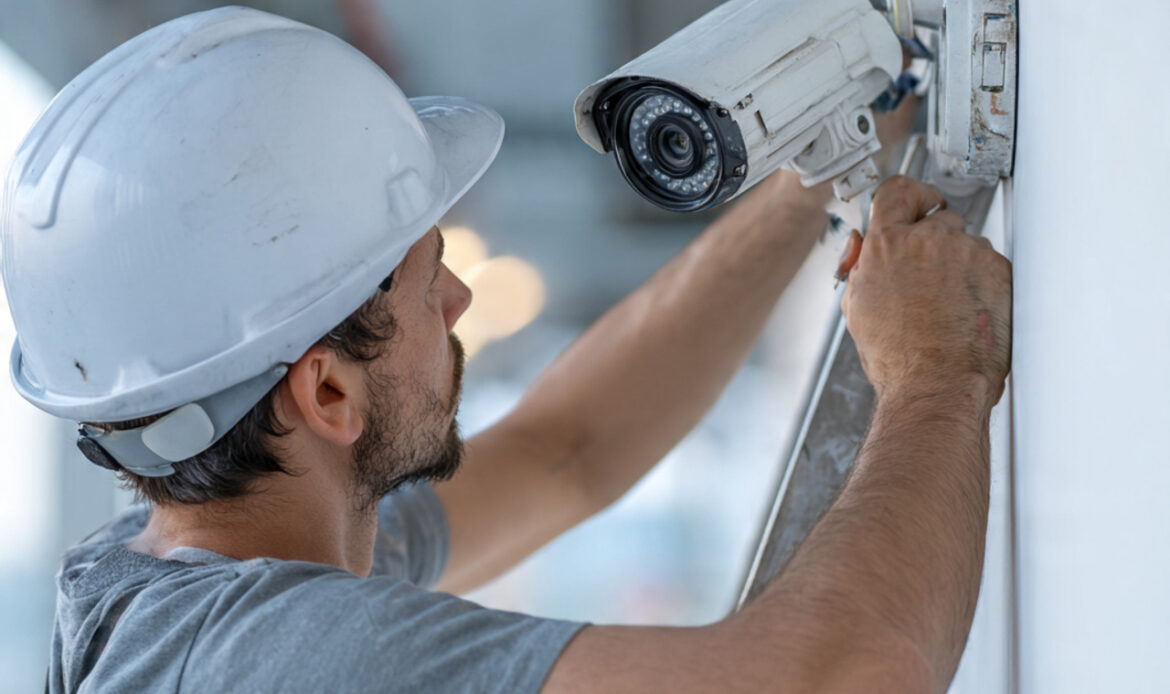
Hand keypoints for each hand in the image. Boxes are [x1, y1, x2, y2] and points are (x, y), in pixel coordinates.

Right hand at [841, 176, 1011, 404]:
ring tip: (950, 305)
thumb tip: (863, 246)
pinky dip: (984, 283)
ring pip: (967, 244)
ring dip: (961, 265)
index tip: (919, 203)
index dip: (911, 195)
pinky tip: (969, 311)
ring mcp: (967, 252)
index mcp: (886, 245)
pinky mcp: (998, 269)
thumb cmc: (898, 357)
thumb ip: (862, 266)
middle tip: (932, 277)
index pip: (898, 191)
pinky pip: (991, 264)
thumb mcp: (858, 308)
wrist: (937, 385)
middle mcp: (927, 240)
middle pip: (938, 218)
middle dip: (936, 242)